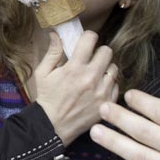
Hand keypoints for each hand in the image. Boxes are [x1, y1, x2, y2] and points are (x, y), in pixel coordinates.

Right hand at [32, 31, 118, 145]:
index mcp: (75, 68)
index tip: (85, 42)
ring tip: (96, 74)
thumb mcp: (43, 73)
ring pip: (114, 68)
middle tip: (91, 59)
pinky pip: (116, 85)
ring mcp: (102, 91)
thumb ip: (52, 52)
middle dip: (98, 52)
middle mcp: (91, 77)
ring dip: (105, 68)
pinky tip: (98, 88)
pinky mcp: (107, 103)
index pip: (91, 39)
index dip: (88, 37)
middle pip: (107, 51)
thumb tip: (56, 34)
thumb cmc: (47, 98)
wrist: (53, 126)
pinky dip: (109, 85)